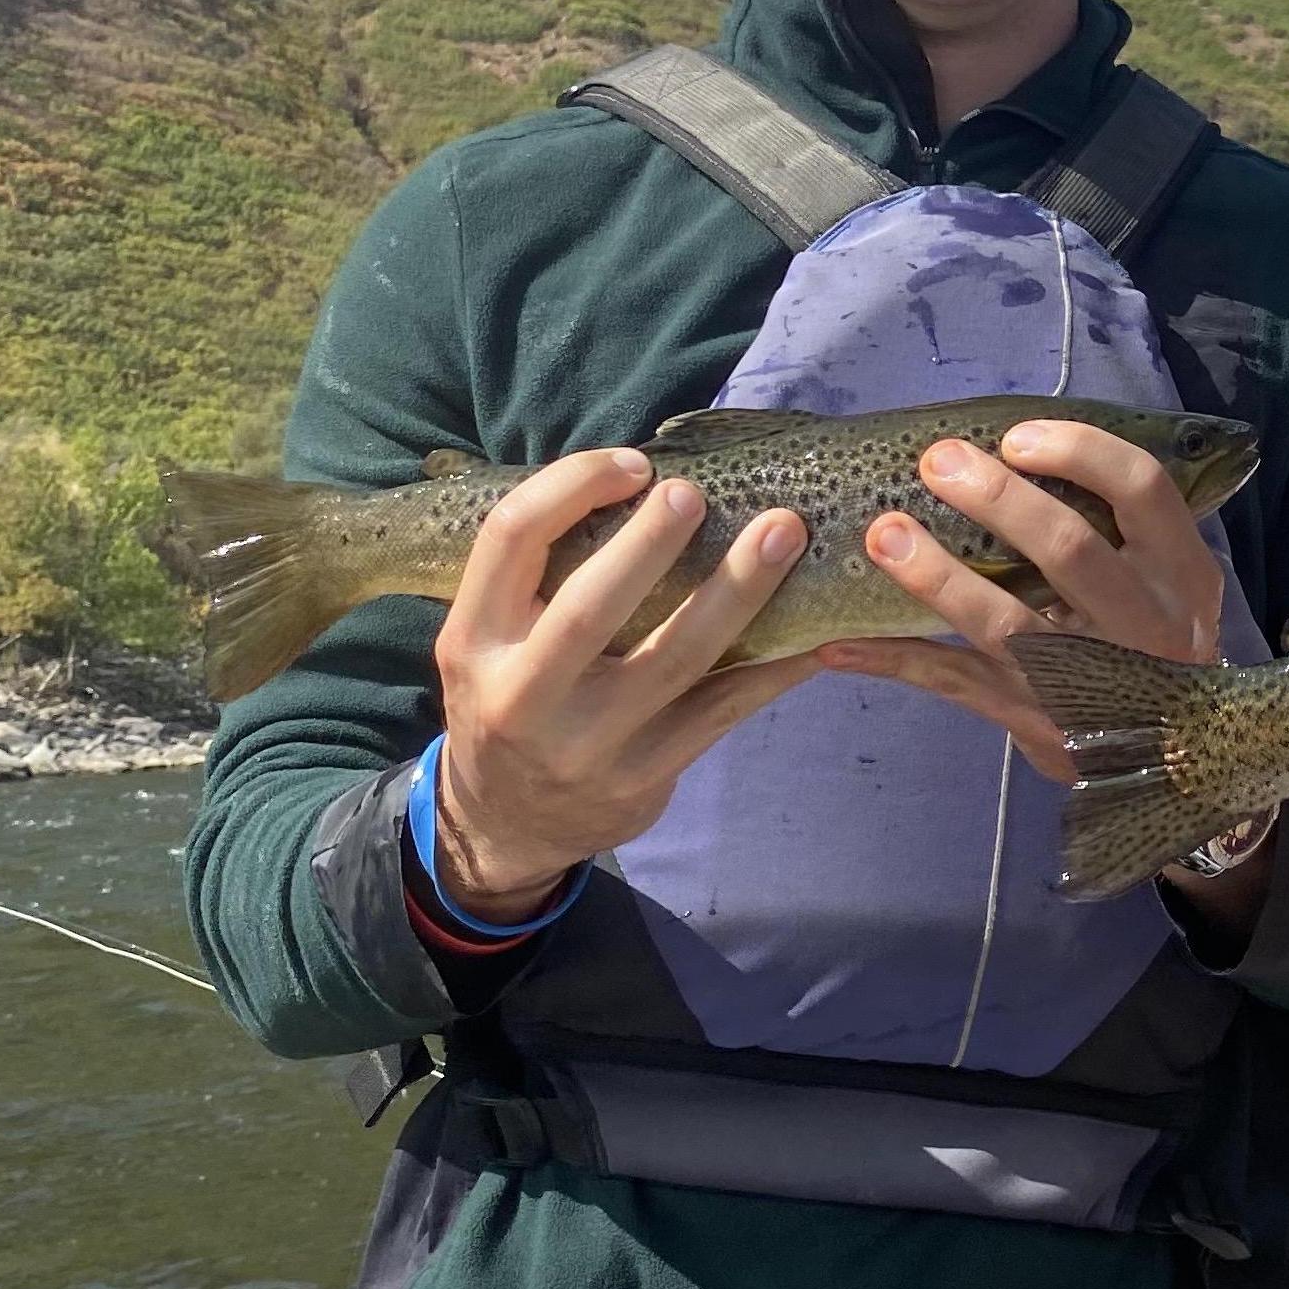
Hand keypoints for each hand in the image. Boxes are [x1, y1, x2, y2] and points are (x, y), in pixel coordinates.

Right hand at [430, 447, 816, 920]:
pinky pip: (721, 711)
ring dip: (738, 592)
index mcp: (474, 639)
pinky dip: (773, 667)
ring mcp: (587, 744)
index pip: (511, 540)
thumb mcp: (488, 641)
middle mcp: (522, 694)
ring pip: (675, 659)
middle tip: (699, 493)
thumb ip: (539, 577)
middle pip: (591, 605)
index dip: (571, 486)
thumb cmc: (511, 699)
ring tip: (783, 536)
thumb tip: (641, 479)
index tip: (634, 463)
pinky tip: (814, 629)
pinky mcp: (644, 778)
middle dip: (651, 543)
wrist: (505, 825)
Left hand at [816, 419, 1228, 781]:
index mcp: (1179, 573)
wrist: (1177, 760)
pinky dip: (896, 662)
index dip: (1078, 452)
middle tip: (937, 463)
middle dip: (998, 499)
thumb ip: (1123, 527)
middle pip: (1069, 549)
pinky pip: (958, 685)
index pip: (1140, 490)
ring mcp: (1088, 679)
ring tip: (882, 534)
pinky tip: (839, 646)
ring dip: (938, 576)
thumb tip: (1023, 446)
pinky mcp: (1038, 721)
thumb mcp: (1170, 583)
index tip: (1015, 438)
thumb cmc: (1154, 640)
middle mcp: (1143, 624)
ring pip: (1007, 624)